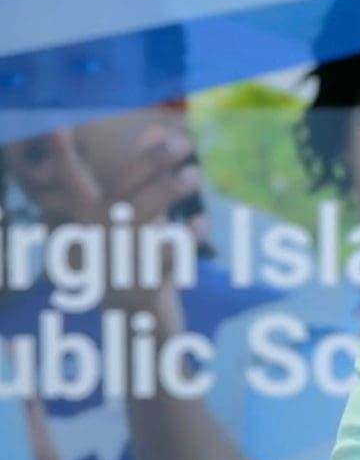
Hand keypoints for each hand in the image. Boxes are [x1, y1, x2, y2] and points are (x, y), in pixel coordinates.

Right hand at [5, 127, 201, 311]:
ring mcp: (120, 265)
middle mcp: (99, 242)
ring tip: (196, 175)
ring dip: (170, 191)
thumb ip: (146, 177)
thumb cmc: (140, 263)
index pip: (74, 184)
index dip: (64, 158)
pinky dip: (187, 237)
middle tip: (184, 143)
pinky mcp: (146, 288)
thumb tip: (158, 129)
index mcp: (90, 224)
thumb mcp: (139, 218)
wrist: (140, 332)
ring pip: (142, 218)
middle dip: (150, 162)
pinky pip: (168, 256)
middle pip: (120, 192)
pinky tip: (201, 222)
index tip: (58, 127)